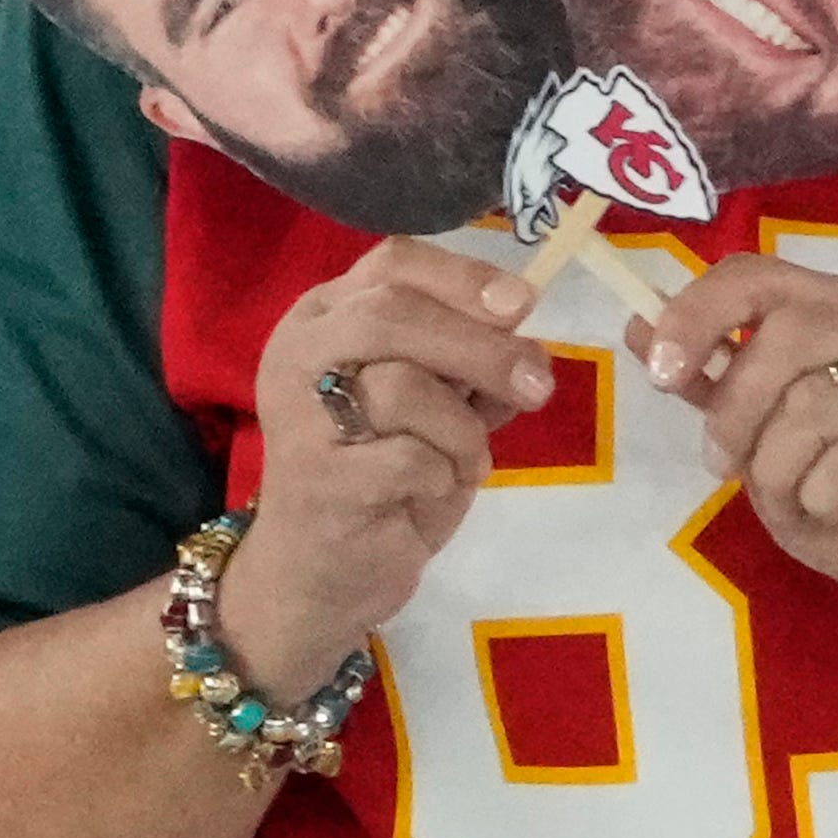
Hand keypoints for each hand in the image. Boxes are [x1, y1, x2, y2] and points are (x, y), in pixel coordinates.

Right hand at [223, 239, 552, 697]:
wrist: (318, 573)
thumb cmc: (379, 475)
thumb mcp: (432, 407)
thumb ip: (468, 365)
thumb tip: (528, 337)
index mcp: (324, 318)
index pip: (392, 263)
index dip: (463, 277)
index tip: (523, 304)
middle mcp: (299, 354)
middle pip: (394, 314)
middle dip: (480, 346)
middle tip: (538, 382)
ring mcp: (300, 417)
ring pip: (402, 386)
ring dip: (461, 429)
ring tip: (465, 462)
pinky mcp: (318, 481)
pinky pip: (408, 458)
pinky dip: (442, 475)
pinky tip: (430, 494)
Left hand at [629, 254, 837, 655]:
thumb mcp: (762, 431)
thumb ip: (712, 379)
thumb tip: (638, 327)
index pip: (758, 274)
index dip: (698, 313)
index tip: (661, 372)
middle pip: (784, 333)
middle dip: (733, 410)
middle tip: (720, 464)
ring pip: (809, 404)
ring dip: (778, 472)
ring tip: (803, 499)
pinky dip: (819, 504)